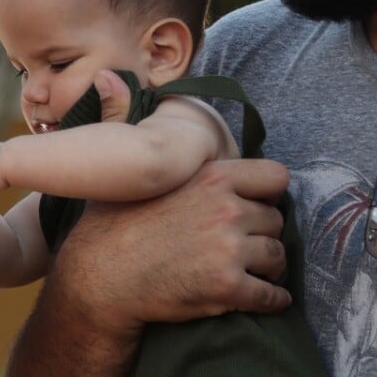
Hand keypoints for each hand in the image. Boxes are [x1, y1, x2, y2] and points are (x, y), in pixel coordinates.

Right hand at [59, 68, 290, 330]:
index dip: (268, 193)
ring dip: (270, 267)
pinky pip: (271, 296)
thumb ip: (126, 121)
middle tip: (251, 244)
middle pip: (277, 220)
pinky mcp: (227, 289)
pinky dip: (273, 300)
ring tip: (257, 272)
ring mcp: (229, 250)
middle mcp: (226, 209)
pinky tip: (266, 300)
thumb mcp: (122, 167)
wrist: (98, 281)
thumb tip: (110, 76)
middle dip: (265, 233)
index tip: (257, 205)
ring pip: (277, 257)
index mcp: (210, 176)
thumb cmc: (108, 225)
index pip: (275, 177)